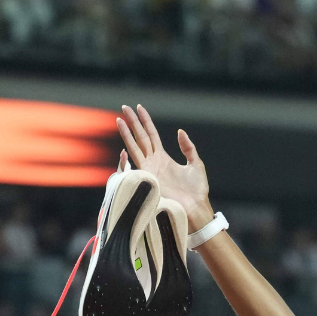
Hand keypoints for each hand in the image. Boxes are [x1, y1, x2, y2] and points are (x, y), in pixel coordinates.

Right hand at [117, 105, 213, 231]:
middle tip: (124, 107)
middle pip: (140, 137)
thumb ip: (188, 148)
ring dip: (126, 133)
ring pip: (135, 146)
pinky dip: (129, 155)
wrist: (195, 207)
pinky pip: (136, 164)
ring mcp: (149, 169)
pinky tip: (124, 146)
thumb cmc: (197, 190)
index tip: (139, 107)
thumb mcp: (196, 164)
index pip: (151, 134)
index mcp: (163, 157)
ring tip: (120, 119)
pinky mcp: (148, 177)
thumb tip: (180, 131)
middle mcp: (153, 161)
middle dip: (133, 122)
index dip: (145, 121)